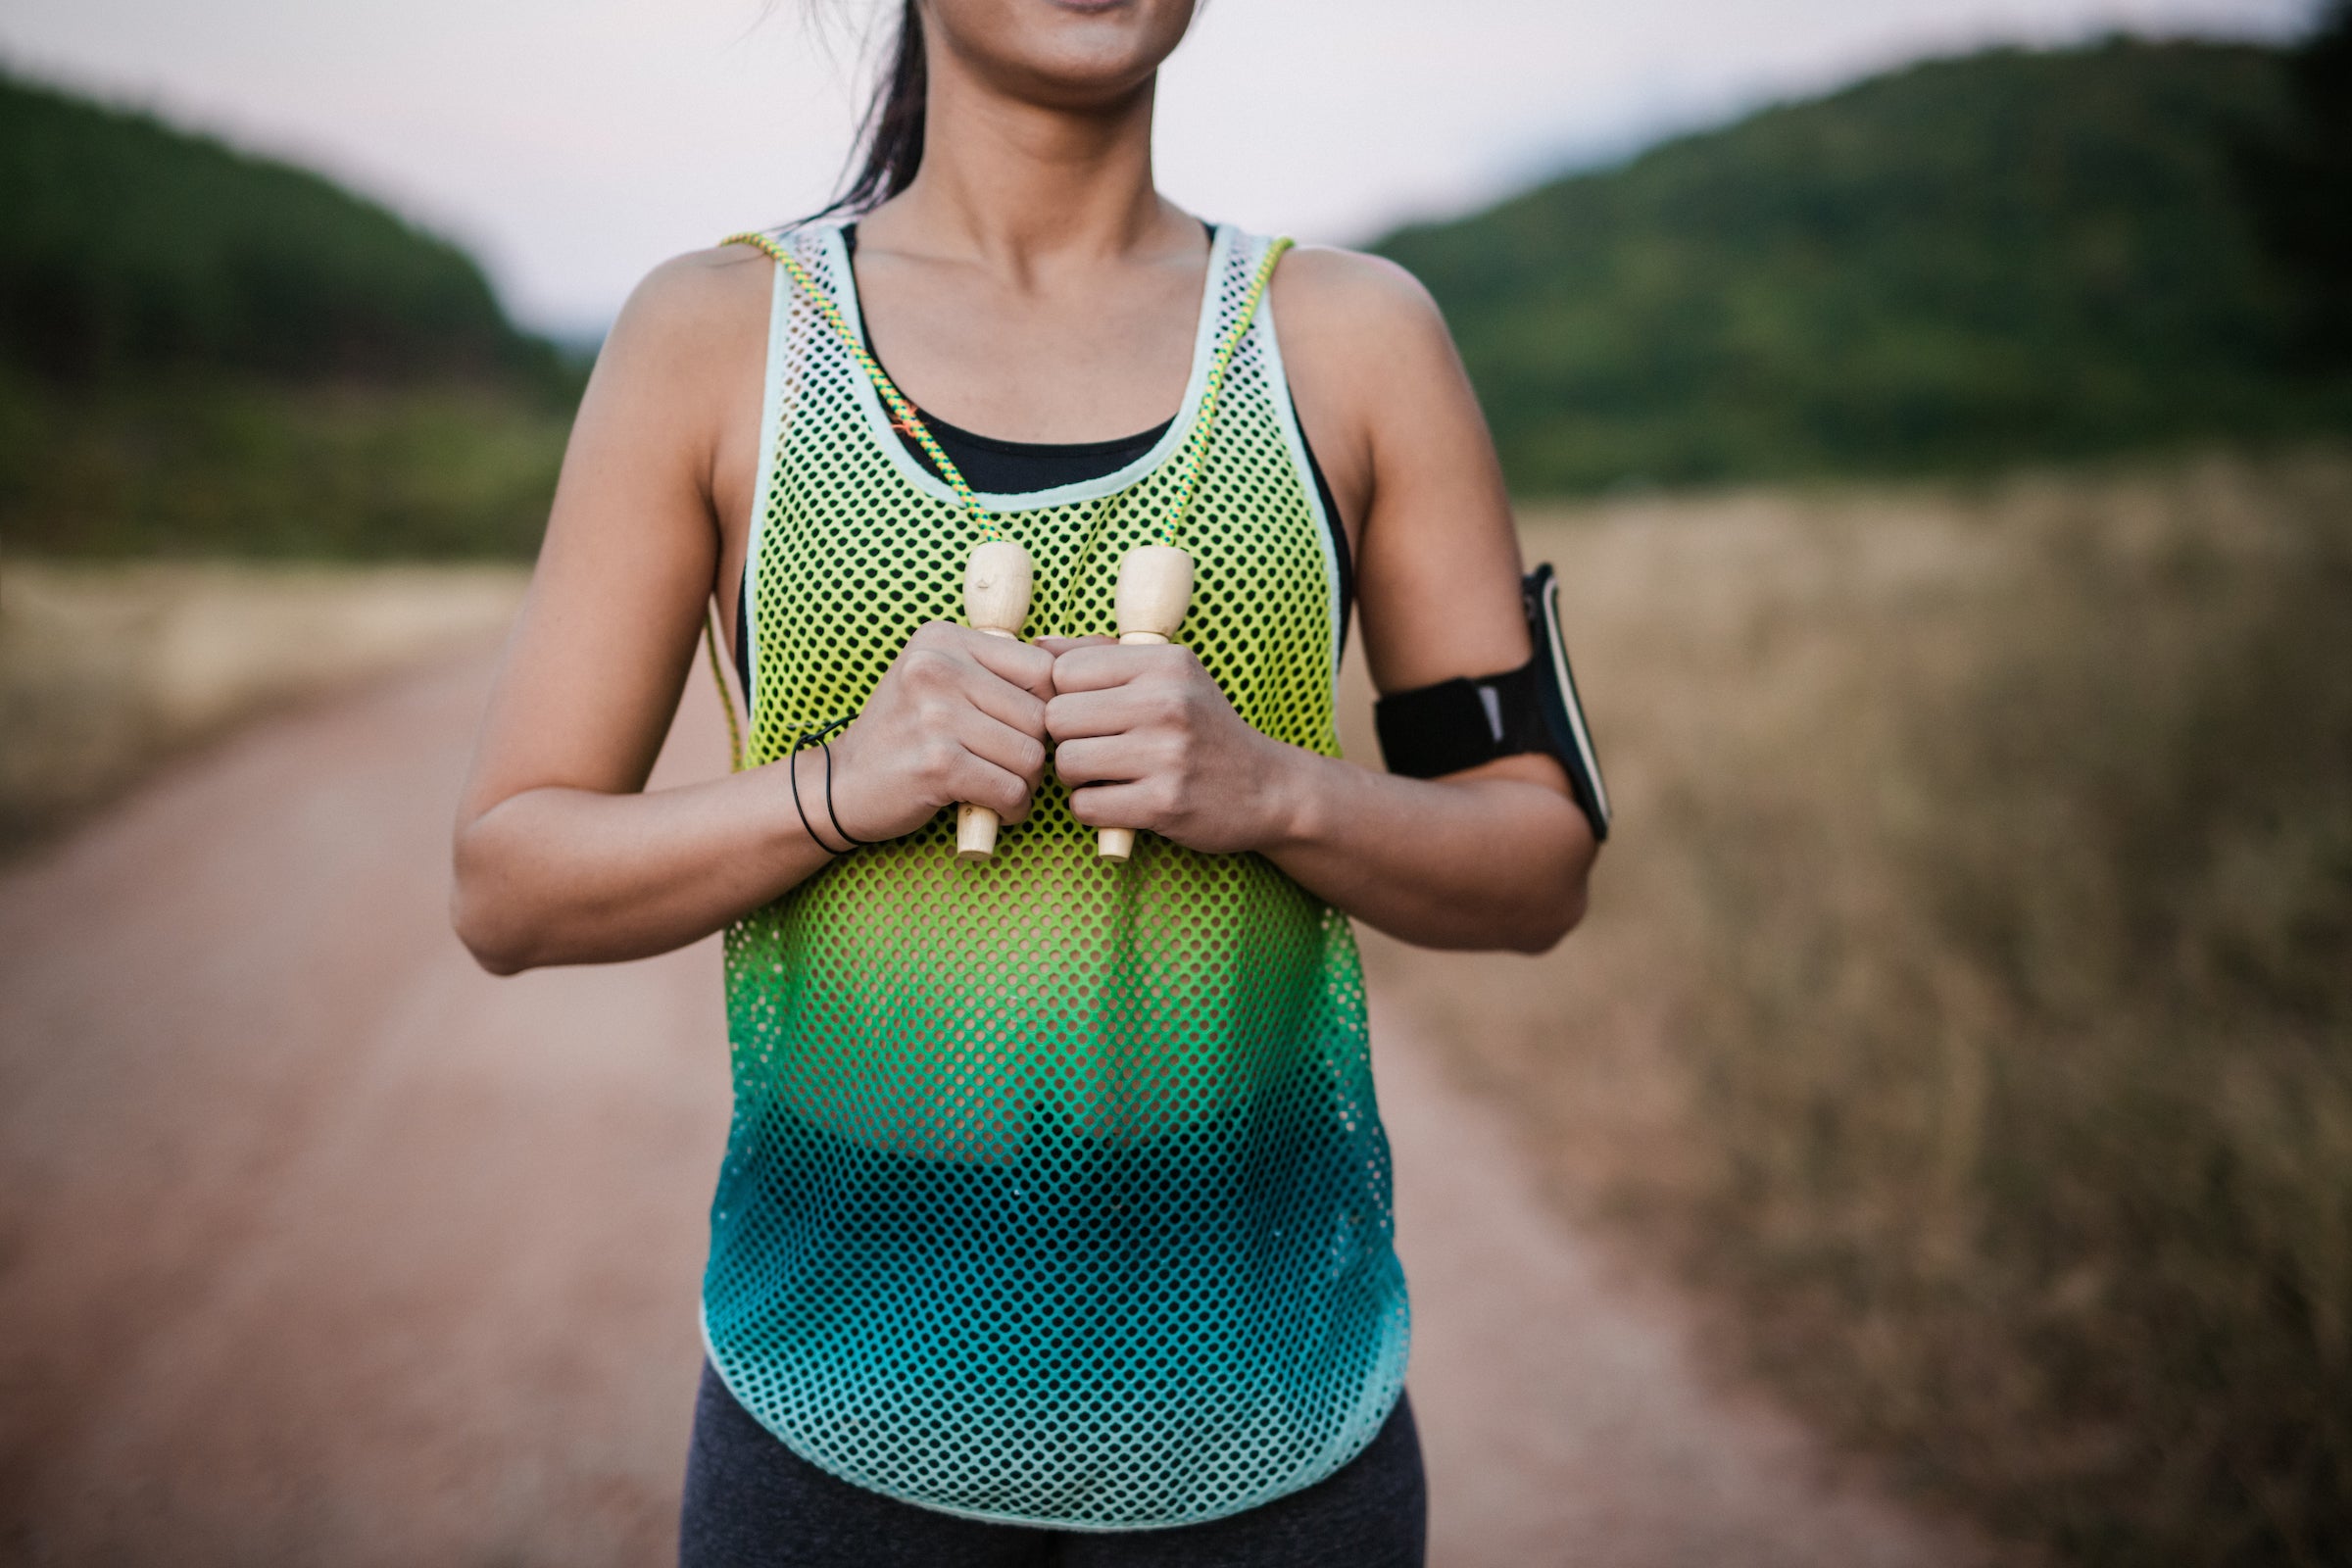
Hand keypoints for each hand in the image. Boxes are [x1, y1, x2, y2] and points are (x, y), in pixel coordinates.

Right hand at [821, 622, 1053, 841]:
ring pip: (1030, 756)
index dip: (1047, 708)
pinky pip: (1010, 789)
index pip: (1041, 668)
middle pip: (1040, 716)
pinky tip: (995, 809)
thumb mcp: (940, 679)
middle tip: (1010, 768)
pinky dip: (1012, 808)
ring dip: (1025, 784)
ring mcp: (935, 715)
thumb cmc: (904, 733)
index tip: (1024, 730)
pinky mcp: (937, 764)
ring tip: (1001, 788)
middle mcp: (938, 667)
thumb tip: (1091, 656)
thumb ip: (997, 669)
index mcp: (944, 638)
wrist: (840, 783)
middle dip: (1036, 752)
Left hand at [1045, 640, 1296, 855]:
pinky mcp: (1165, 803)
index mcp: (1164, 662)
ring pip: (1067, 763)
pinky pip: (1086, 806)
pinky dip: (1092, 809)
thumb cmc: (1204, 728)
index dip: (1062, 696)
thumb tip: (1036, 644)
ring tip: (1106, 775)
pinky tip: (1119, 801)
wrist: (1268, 787)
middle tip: (1094, 748)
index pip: (1063, 670)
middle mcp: (1167, 702)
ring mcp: (1167, 754)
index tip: (1087, 713)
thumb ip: (1104, 656)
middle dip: (1066, 739)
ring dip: (1076, 777)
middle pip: (1057, 717)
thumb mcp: (1169, 675)